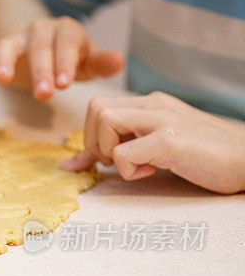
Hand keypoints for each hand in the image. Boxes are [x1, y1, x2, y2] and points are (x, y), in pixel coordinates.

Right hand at [0, 16, 124, 99]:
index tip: (63, 84)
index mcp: (65, 30)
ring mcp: (17, 42)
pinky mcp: (0, 55)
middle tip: (44, 93)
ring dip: (5, 62)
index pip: (65, 43)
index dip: (63, 62)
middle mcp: (39, 31)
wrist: (47, 50)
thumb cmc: (71, 58)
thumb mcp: (88, 60)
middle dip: (40, 69)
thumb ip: (101, 62)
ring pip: (8, 47)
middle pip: (38, 46)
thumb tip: (119, 61)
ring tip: (2, 79)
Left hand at [62, 92, 244, 193]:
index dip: (89, 137)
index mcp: (151, 103)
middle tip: (114, 161)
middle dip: (93, 141)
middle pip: (95, 108)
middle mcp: (155, 104)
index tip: (102, 160)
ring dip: (107, 149)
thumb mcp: (155, 146)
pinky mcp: (170, 140)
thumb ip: (117, 147)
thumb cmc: (203, 157)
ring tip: (133, 164)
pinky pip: (123, 151)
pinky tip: (151, 172)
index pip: (98, 106)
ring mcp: (162, 120)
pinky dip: (127, 169)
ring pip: (104, 119)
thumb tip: (71, 165)